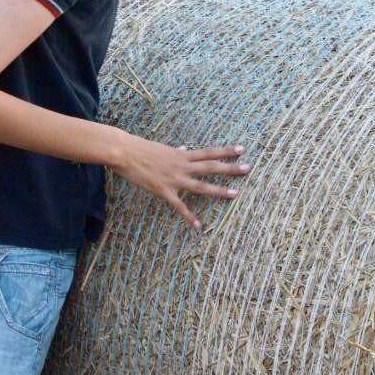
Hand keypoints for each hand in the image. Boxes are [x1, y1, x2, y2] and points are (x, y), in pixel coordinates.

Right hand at [113, 139, 250, 229]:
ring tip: (235, 194)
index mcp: (182, 155)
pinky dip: (189, 216)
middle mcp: (182, 166)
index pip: (209, 152)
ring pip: (201, 186)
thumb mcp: (163, 148)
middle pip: (211, 167)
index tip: (241, 149)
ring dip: (218, 190)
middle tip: (248, 168)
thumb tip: (184, 148)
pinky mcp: (164, 191)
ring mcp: (174, 179)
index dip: (225, 151)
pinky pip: (179, 206)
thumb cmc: (142, 149)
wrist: (126, 153)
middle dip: (230, 168)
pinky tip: (198, 226)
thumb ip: (176, 151)